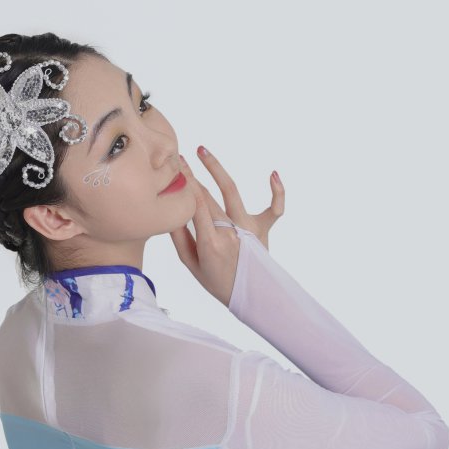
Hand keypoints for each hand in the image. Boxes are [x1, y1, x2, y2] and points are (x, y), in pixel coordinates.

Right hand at [169, 146, 285, 305]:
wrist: (250, 297)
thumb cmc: (217, 281)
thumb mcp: (190, 263)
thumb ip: (178, 236)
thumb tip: (170, 210)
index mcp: (210, 243)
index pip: (194, 205)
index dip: (184, 183)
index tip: (174, 167)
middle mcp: (230, 233)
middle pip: (207, 197)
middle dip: (191, 174)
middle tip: (179, 157)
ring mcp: (249, 229)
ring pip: (232, 192)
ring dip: (216, 168)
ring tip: (202, 151)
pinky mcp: (264, 229)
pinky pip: (275, 209)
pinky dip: (278, 192)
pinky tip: (272, 173)